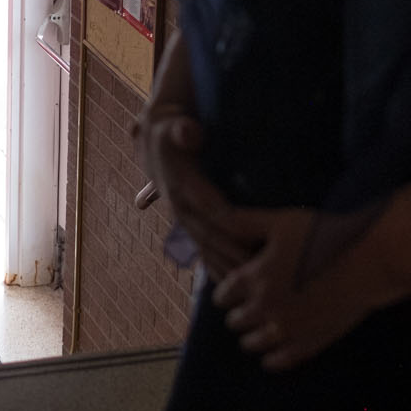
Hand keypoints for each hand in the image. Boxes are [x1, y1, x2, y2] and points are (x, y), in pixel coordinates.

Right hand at [134, 104, 261, 279]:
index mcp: (179, 187)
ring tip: (247, 285)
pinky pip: (200, 248)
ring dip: (224, 265)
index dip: (229, 224)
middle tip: (256, 270)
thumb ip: (181, 129)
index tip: (250, 239)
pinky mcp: (187, 223)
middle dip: (232, 253)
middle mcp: (179, 207)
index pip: (208, 208)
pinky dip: (213, 266)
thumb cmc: (170, 130)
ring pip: (205, 247)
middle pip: (209, 235)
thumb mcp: (173, 125)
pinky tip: (228, 283)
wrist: (154, 139)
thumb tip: (188, 131)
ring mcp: (182, 218)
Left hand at [212, 207, 374, 371]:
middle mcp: (265, 307)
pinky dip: (271, 359)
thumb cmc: (325, 236)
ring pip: (252, 344)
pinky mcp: (309, 343)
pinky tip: (271, 357)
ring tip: (254, 334)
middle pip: (235, 321)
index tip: (231, 293)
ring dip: (250, 338)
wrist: (368, 261)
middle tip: (244, 311)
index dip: (226, 294)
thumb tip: (215, 216)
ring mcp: (286, 328)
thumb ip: (244, 222)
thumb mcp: (281, 222)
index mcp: (254, 278)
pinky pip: (280, 361)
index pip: (223, 296)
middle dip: (238, 315)